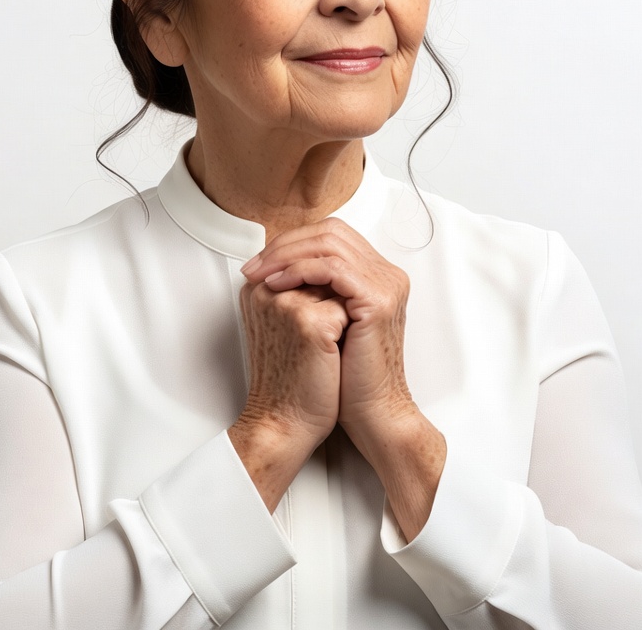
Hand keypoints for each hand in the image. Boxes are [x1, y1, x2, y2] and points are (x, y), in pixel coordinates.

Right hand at [228, 274, 348, 510]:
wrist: (284, 421)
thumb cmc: (286, 376)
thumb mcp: (281, 323)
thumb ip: (295, 288)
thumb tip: (328, 264)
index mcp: (256, 287)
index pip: (305, 258)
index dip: (323, 286)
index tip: (318, 320)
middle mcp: (266, 289)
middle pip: (323, 267)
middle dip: (334, 297)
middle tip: (323, 336)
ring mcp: (286, 303)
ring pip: (338, 286)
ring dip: (343, 311)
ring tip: (324, 346)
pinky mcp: (309, 321)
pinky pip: (348, 309)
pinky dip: (349, 330)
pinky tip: (330, 355)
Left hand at [241, 218, 414, 456]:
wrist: (372, 411)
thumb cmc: (347, 374)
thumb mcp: (327, 320)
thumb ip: (313, 289)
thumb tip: (273, 264)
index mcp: (377, 274)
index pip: (331, 235)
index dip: (293, 242)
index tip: (260, 262)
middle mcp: (386, 273)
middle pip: (331, 231)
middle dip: (287, 243)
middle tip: (255, 263)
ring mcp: (386, 283)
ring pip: (330, 243)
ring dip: (288, 254)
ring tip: (262, 273)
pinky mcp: (378, 300)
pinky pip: (333, 268)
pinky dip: (301, 270)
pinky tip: (278, 283)